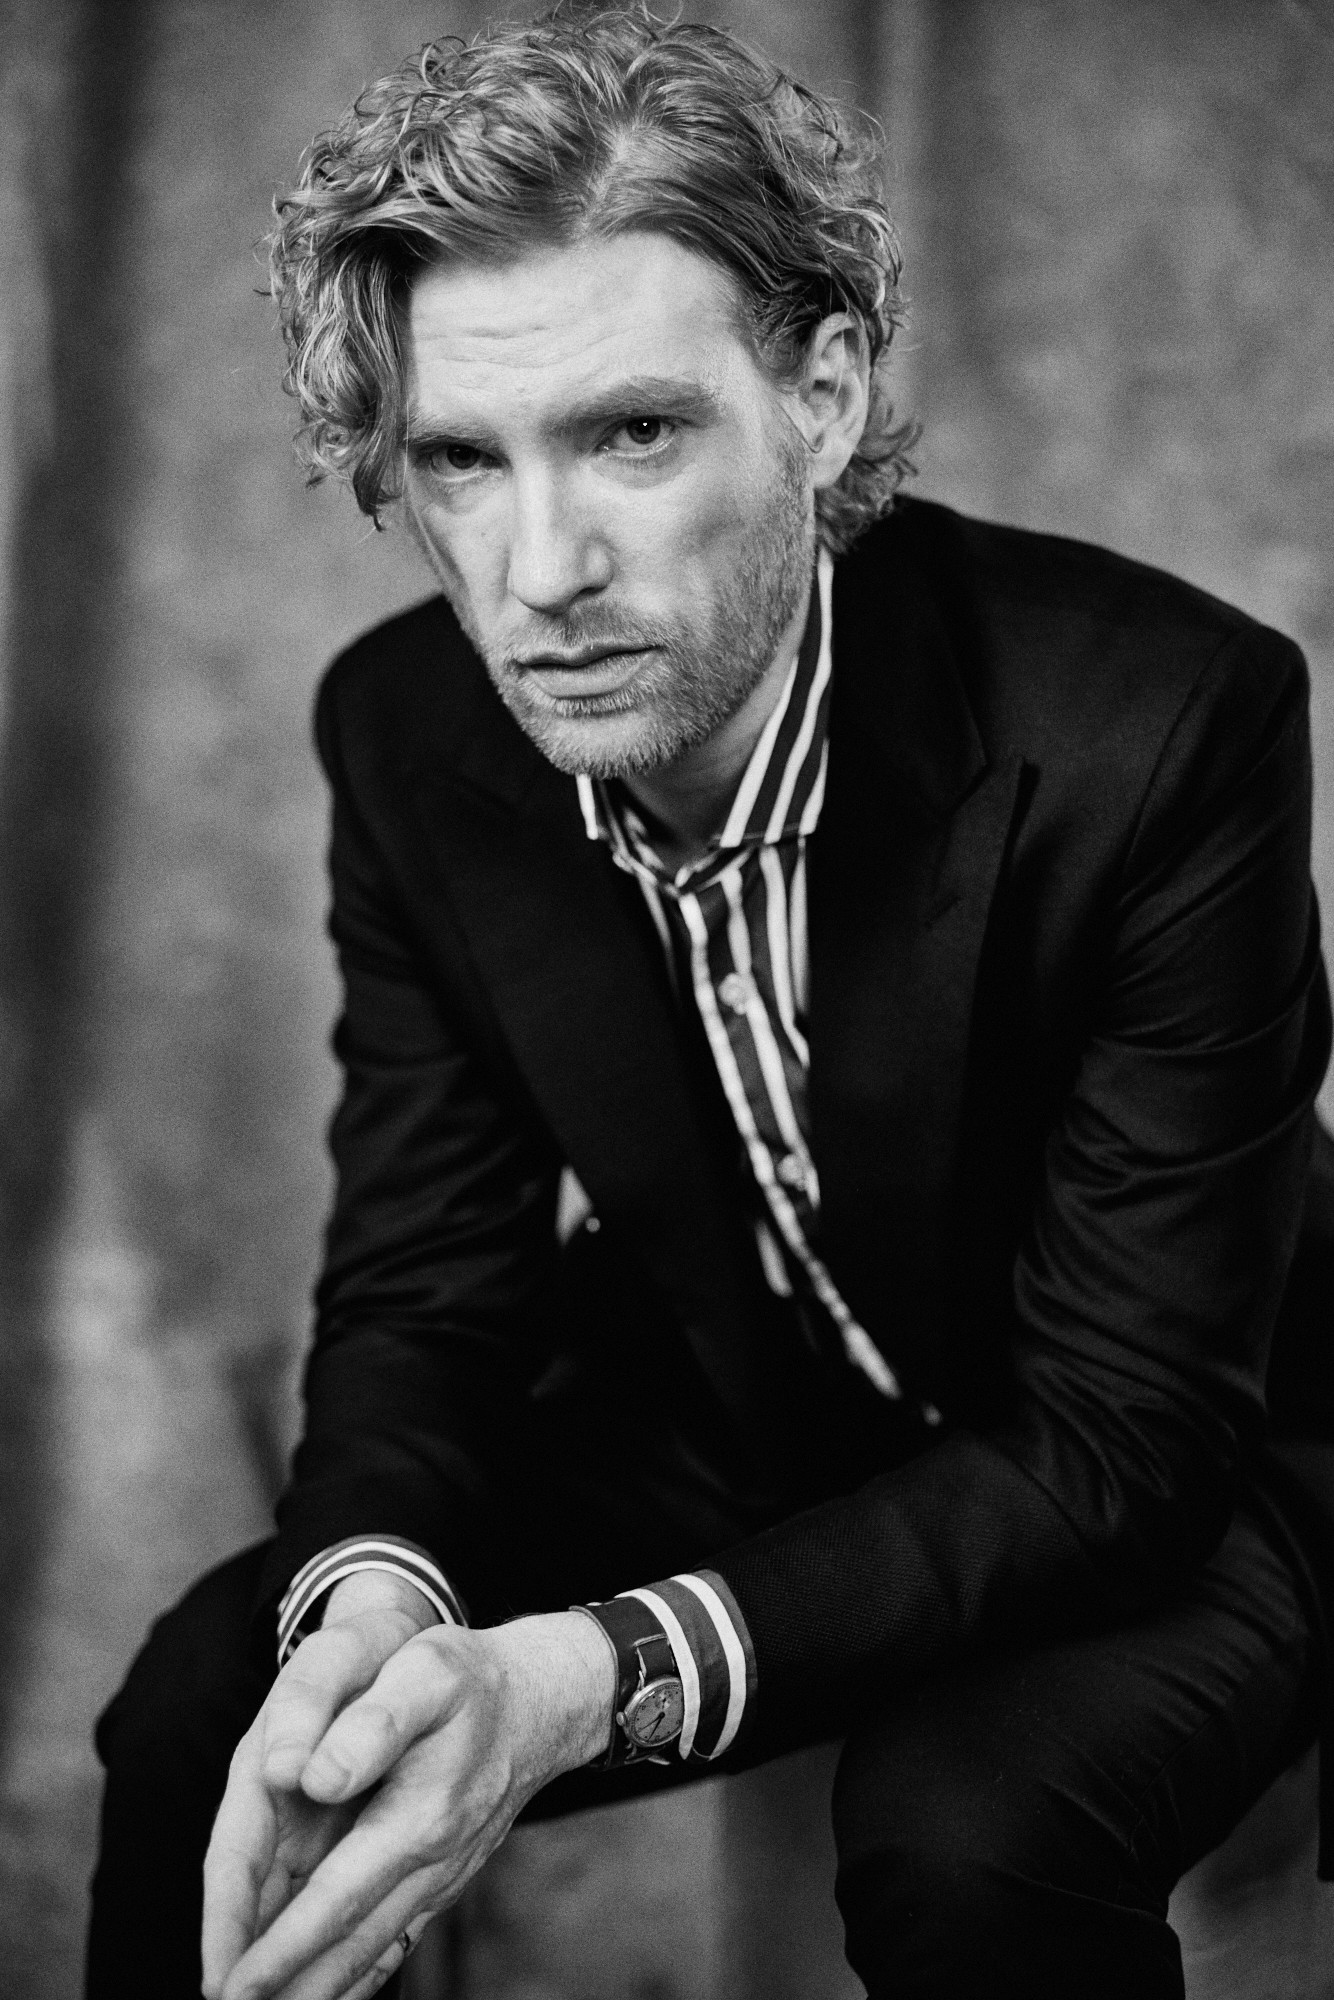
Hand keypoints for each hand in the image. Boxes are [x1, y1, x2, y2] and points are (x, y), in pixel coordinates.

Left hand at [203, 1585, 614, 1999]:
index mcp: (418, 1817)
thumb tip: (315, 1779)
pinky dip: (355, 1973)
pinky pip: (390, 1939)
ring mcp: (439, 1877)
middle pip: (347, 1944)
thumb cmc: (471, 1678)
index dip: (281, 1947)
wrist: (542, 1699)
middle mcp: (431, 1862)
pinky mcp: (441, 1877)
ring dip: (316, 1989)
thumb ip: (372, 1724)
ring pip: (369, 1951)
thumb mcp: (424, 1672)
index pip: (335, 1899)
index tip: (232, 1983)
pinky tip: (329, 1992)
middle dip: (283, 1986)